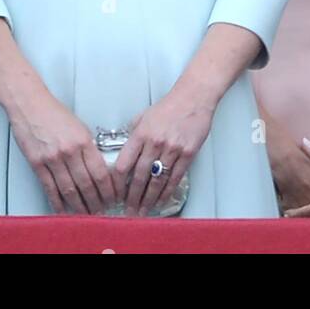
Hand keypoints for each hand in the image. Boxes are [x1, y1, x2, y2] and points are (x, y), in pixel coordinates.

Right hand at [9, 93, 119, 214]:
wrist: (30, 105)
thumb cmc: (55, 114)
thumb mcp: (80, 127)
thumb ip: (89, 148)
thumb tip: (98, 168)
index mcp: (84, 141)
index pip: (101, 171)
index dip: (109, 189)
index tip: (113, 197)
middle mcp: (69, 151)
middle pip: (86, 184)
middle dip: (96, 201)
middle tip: (102, 211)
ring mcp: (52, 159)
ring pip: (69, 189)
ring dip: (79, 205)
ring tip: (86, 214)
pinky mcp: (37, 164)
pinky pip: (50, 188)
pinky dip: (57, 202)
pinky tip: (63, 210)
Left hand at [113, 95, 213, 215]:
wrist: (194, 97)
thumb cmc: (170, 106)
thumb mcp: (144, 117)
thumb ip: (133, 135)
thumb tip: (125, 152)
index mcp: (141, 134)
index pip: (123, 164)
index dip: (117, 183)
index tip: (116, 194)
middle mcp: (155, 143)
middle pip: (139, 177)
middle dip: (132, 198)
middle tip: (129, 211)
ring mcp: (172, 149)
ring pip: (157, 180)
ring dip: (149, 199)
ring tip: (144, 211)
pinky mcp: (188, 153)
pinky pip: (175, 177)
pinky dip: (167, 191)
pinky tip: (162, 199)